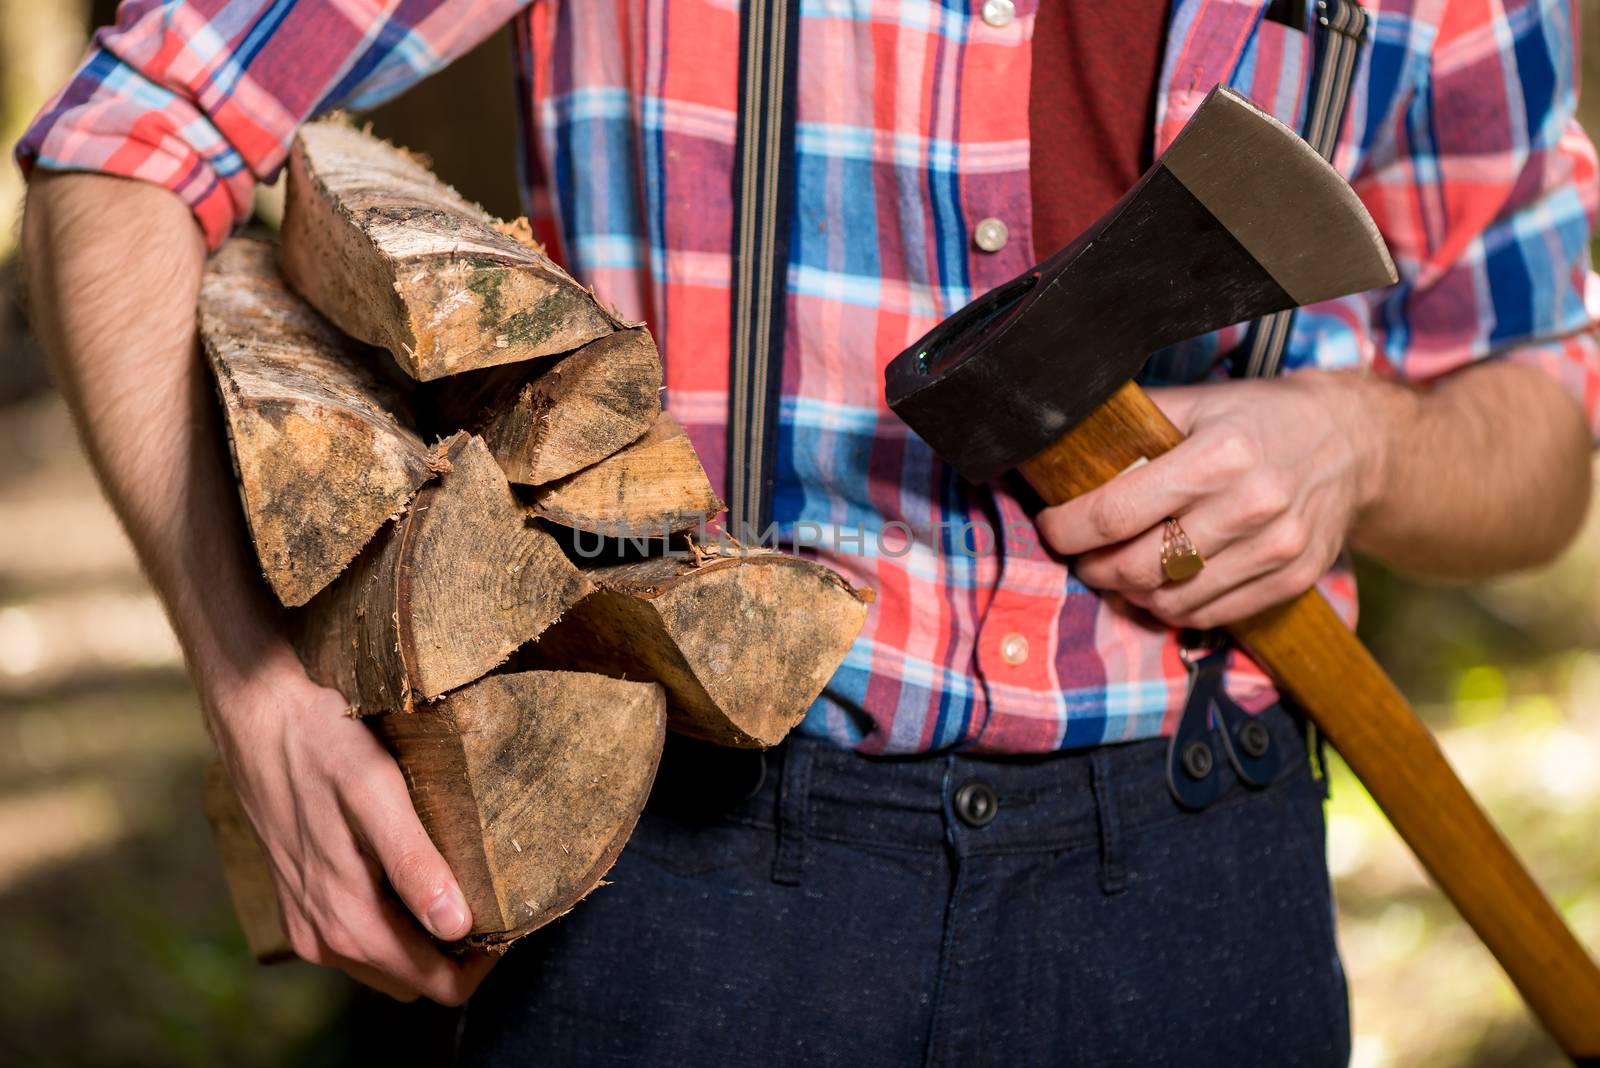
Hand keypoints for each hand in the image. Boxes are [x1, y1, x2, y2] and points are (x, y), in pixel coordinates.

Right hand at [208, 653, 494, 1003]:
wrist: (259, 720)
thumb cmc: (324, 747)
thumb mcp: (378, 793)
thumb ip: (414, 863)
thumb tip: (455, 925)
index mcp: (348, 919)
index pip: (436, 984)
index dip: (481, 963)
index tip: (507, 920)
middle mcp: (324, 938)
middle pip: (414, 979)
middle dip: (457, 953)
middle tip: (489, 896)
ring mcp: (307, 925)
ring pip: (387, 963)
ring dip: (424, 939)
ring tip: (455, 881)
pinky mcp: (299, 905)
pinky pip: (358, 941)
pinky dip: (391, 923)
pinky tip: (409, 874)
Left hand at [1035, 371, 1394, 629]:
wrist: (1355, 444)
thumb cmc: (1264, 419)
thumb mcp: (1201, 402)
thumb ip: (1137, 425)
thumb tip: (1068, 443)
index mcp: (1218, 455)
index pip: (1114, 513)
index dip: (1066, 528)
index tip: (1051, 526)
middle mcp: (1250, 506)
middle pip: (1136, 565)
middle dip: (1091, 566)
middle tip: (1079, 555)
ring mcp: (1276, 548)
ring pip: (1170, 599)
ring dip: (1129, 592)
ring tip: (1116, 571)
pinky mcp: (1291, 580)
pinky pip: (1209, 614)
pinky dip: (1172, 608)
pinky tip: (1160, 586)